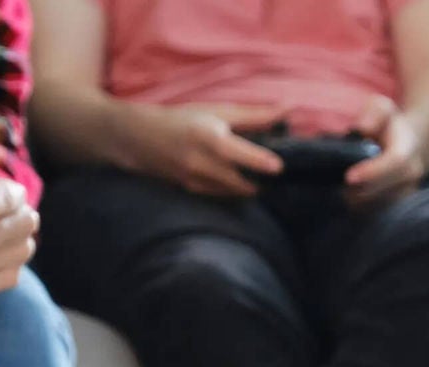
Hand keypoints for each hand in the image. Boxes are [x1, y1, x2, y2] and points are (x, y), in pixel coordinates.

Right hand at [120, 103, 284, 196]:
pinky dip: (234, 190)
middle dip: (261, 182)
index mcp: (207, 137)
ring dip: (249, 188)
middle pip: (239, 181)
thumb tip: (289, 109)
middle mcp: (199, 162)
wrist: (140, 139)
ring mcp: (192, 180)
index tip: (279, 167)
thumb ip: (255, 115)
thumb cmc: (183, 120)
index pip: (237, 153)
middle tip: (276, 175)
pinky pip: (220, 194)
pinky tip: (243, 182)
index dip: (259, 161)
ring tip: (262, 179)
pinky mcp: (190, 190)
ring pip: (231, 192)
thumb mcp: (217, 112)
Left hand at [344, 95, 426, 205]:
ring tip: (343, 184)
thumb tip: (362, 127)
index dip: (372, 171)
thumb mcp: (382, 110)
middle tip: (337, 181)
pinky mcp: (395, 208)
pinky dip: (357, 205)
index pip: (395, 163)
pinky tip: (349, 193)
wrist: (412, 147)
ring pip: (375, 204)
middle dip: (356, 188)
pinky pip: (372, 213)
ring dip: (354, 198)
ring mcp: (405, 194)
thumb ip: (373, 113)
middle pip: (381, 189)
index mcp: (408, 150)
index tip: (349, 176)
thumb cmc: (390, 127)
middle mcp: (411, 175)